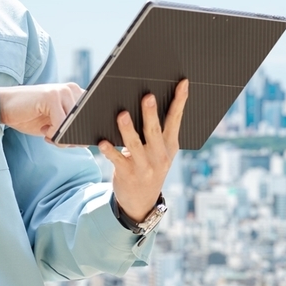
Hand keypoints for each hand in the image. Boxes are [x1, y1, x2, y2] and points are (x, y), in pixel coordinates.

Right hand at [0, 83, 82, 140]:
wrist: (4, 106)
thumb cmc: (30, 116)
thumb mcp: (55, 123)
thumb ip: (71, 128)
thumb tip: (87, 141)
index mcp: (76, 94)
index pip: (93, 115)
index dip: (84, 132)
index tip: (71, 139)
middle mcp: (72, 89)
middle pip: (85, 122)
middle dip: (72, 137)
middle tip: (55, 138)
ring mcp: (62, 90)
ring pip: (74, 124)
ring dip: (62, 137)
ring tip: (48, 133)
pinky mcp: (51, 95)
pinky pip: (62, 124)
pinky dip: (53, 134)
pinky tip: (43, 129)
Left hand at [98, 78, 188, 222]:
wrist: (141, 202)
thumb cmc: (150, 166)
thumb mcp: (161, 151)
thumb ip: (159, 131)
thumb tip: (149, 98)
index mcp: (170, 145)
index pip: (176, 119)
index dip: (180, 101)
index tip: (182, 83)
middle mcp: (159, 155)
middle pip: (155, 131)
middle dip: (151, 114)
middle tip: (148, 96)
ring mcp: (144, 166)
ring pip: (135, 145)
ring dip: (128, 129)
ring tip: (122, 115)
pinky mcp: (127, 174)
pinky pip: (117, 160)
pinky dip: (110, 150)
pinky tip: (103, 142)